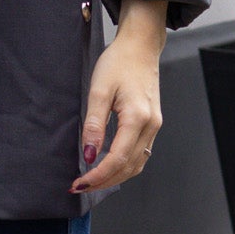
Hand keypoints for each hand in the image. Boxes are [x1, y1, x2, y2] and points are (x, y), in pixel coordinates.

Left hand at [71, 0, 165, 192]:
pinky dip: (124, 166)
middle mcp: (151, 126)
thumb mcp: (99, 90)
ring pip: (137, 164)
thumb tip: (90, 155)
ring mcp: (154, 126)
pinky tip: (107, 167)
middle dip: (104, 181)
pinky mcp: (152, 124)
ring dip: (115, 177)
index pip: (118, 159)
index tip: (79, 183)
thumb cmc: (118, 62)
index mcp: (138, 118)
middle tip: (80, 187)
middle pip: (129, 167)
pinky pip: (140, 153)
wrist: (140, 47)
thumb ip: (94, 125)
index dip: (98, 176)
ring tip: (91, 181)